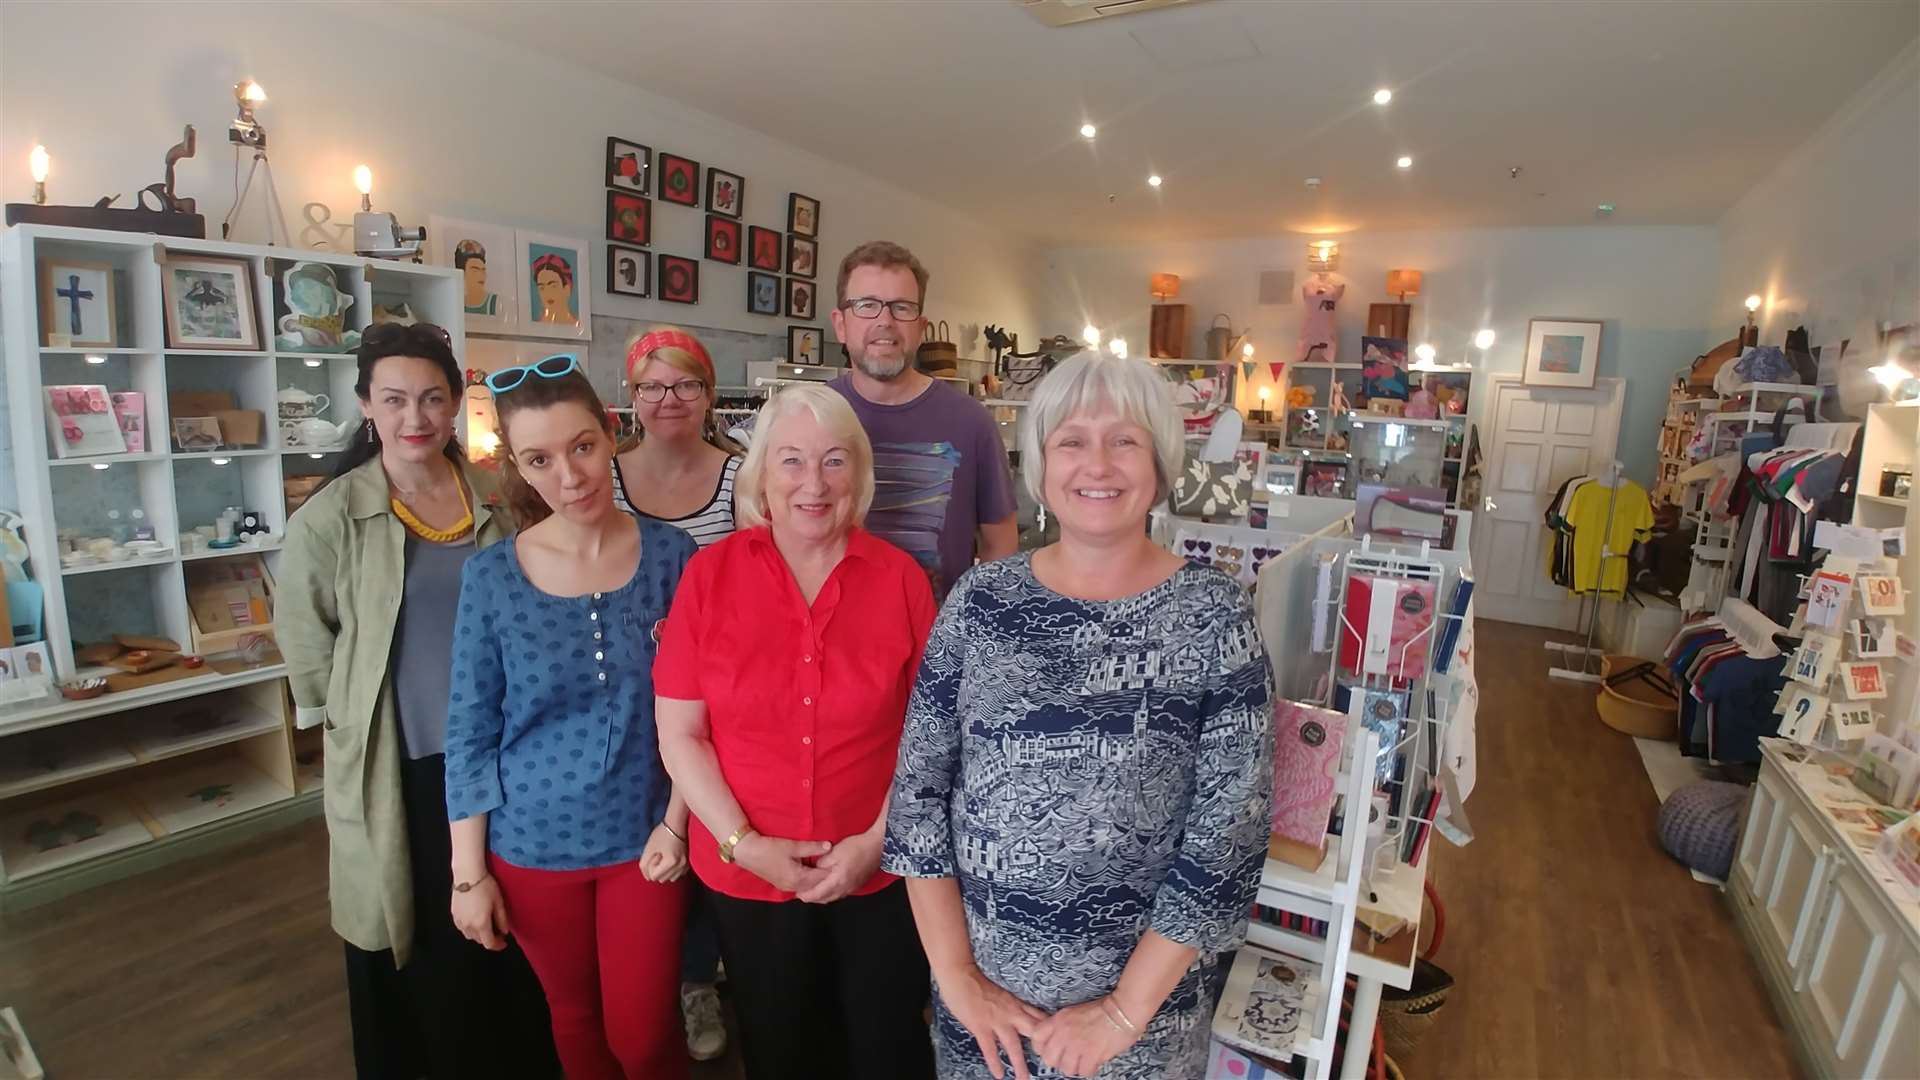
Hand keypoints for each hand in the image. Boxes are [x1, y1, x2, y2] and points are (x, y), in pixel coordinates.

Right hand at [450, 875, 509, 950]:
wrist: (467, 875)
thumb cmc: (485, 886)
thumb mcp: (499, 902)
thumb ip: (502, 919)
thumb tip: (504, 931)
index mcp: (481, 924)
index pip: (489, 943)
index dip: (498, 945)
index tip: (504, 942)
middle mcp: (468, 926)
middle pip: (479, 940)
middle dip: (489, 938)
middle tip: (498, 931)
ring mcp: (460, 921)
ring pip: (470, 936)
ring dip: (479, 934)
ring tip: (487, 925)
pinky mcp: (454, 915)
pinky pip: (463, 928)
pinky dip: (470, 928)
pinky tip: (475, 919)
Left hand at [640, 824, 688, 882]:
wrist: (677, 824)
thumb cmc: (662, 833)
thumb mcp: (648, 848)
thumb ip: (644, 865)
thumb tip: (647, 877)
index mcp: (671, 862)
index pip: (653, 876)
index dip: (650, 865)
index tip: (655, 854)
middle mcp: (681, 866)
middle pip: (661, 879)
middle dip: (657, 870)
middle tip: (659, 855)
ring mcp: (686, 865)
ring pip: (670, 879)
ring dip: (665, 872)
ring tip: (665, 857)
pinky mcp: (689, 863)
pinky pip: (678, 874)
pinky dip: (673, 870)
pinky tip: (671, 860)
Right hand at [732, 832, 830, 894]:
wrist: (747, 852)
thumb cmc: (770, 848)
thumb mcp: (793, 846)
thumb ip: (812, 848)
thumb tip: (829, 846)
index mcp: (798, 878)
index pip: (821, 879)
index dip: (832, 872)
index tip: (842, 866)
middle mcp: (793, 887)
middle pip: (815, 886)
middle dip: (826, 879)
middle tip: (839, 870)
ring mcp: (786, 887)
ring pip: (808, 887)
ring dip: (817, 881)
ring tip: (829, 872)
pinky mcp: (782, 884)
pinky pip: (800, 886)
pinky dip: (809, 882)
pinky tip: (813, 874)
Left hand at [794, 828, 881, 904]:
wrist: (878, 846)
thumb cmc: (857, 847)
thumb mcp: (834, 851)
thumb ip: (822, 862)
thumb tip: (815, 869)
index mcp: (837, 881)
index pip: (818, 894)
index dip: (806, 895)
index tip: (797, 894)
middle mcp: (845, 889)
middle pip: (825, 899)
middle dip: (813, 898)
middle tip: (803, 893)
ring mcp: (852, 888)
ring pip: (833, 897)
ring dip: (822, 896)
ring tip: (813, 890)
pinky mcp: (857, 885)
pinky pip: (840, 894)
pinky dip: (831, 893)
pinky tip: (828, 887)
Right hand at [938, 963, 1048, 1079]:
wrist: (961, 975)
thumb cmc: (978, 981)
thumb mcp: (1002, 992)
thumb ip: (1012, 1004)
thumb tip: (1021, 1014)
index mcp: (1016, 1003)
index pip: (1039, 1017)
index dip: (1050, 1030)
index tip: (1058, 1041)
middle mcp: (1011, 1012)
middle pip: (1032, 1032)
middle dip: (1041, 1048)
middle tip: (1048, 1064)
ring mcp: (996, 1020)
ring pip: (1014, 1045)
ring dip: (1020, 1063)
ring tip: (1024, 1078)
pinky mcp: (981, 1027)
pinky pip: (990, 1049)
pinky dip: (995, 1062)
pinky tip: (999, 1074)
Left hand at [1032, 998, 1137, 1077]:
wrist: (1122, 1010)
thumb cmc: (1101, 1010)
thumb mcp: (1072, 1012)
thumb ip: (1059, 1026)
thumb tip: (1053, 1041)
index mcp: (1058, 1020)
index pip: (1036, 1038)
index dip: (1041, 1048)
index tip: (1050, 1050)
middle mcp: (1064, 1033)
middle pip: (1049, 1059)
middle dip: (1059, 1061)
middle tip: (1069, 1058)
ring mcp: (1077, 1045)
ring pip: (1066, 1069)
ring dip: (1075, 1067)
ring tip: (1083, 1060)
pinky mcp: (1091, 1055)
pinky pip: (1083, 1072)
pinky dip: (1089, 1069)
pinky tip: (1094, 1062)